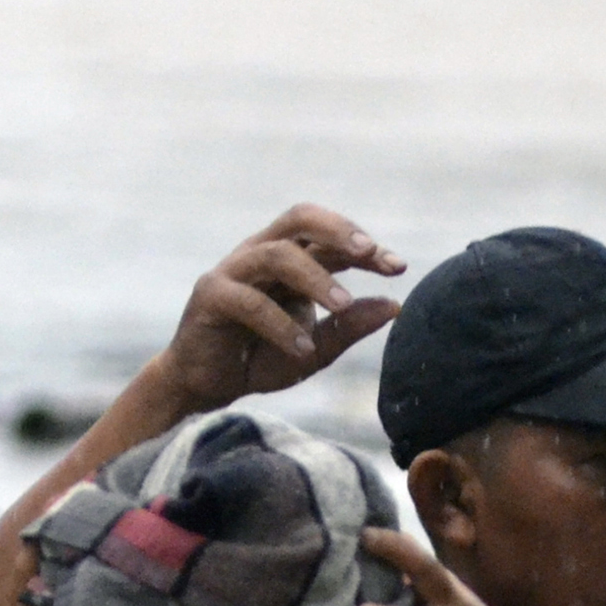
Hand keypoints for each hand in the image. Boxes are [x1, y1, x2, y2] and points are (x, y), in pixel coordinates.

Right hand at [152, 205, 406, 413]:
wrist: (206, 387)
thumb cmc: (259, 359)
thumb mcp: (314, 349)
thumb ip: (349, 327)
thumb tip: (395, 306)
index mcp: (289, 260)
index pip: (330, 238)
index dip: (366, 248)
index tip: (398, 267)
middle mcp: (261, 254)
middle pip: (299, 218)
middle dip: (339, 230)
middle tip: (371, 254)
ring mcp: (233, 271)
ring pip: (277, 255)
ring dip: (315, 277)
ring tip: (343, 304)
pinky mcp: (210, 296)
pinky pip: (249, 301)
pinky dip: (280, 324)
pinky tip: (303, 348)